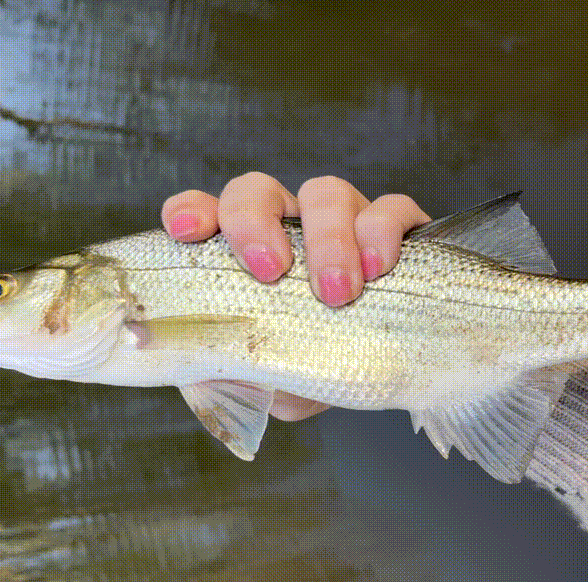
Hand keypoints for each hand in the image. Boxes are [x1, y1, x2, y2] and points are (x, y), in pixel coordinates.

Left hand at [160, 173, 429, 420]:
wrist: (398, 373)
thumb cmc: (326, 366)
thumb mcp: (280, 383)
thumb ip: (247, 378)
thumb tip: (209, 377)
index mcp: (250, 257)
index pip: (208, 215)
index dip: (192, 211)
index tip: (187, 231)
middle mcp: (291, 229)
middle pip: (258, 191)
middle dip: (255, 222)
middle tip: (270, 271)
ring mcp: (345, 222)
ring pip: (325, 193)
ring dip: (328, 237)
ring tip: (338, 291)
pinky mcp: (400, 229)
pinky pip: (391, 207)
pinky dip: (381, 229)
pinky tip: (379, 267)